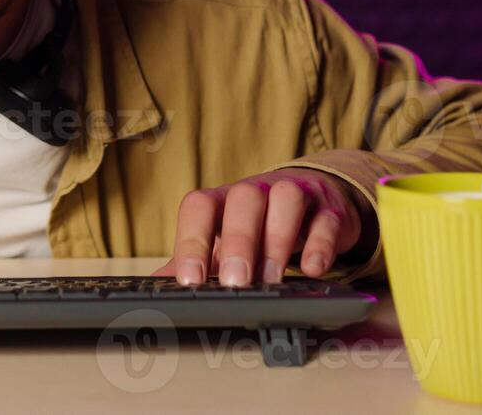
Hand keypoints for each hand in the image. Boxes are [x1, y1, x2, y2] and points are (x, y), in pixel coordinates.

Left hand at [155, 169, 370, 286]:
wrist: (312, 205)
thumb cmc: (257, 227)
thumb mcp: (222, 242)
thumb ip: (193, 262)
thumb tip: (152, 289)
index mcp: (221, 200)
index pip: (198, 206)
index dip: (191, 241)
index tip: (190, 281)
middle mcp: (255, 191)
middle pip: (243, 199)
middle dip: (238, 241)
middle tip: (235, 283)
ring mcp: (294, 195)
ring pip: (285, 199)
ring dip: (277, 241)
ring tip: (272, 281)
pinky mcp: (329, 210)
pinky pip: (325, 219)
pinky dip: (320, 246)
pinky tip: (312, 271)